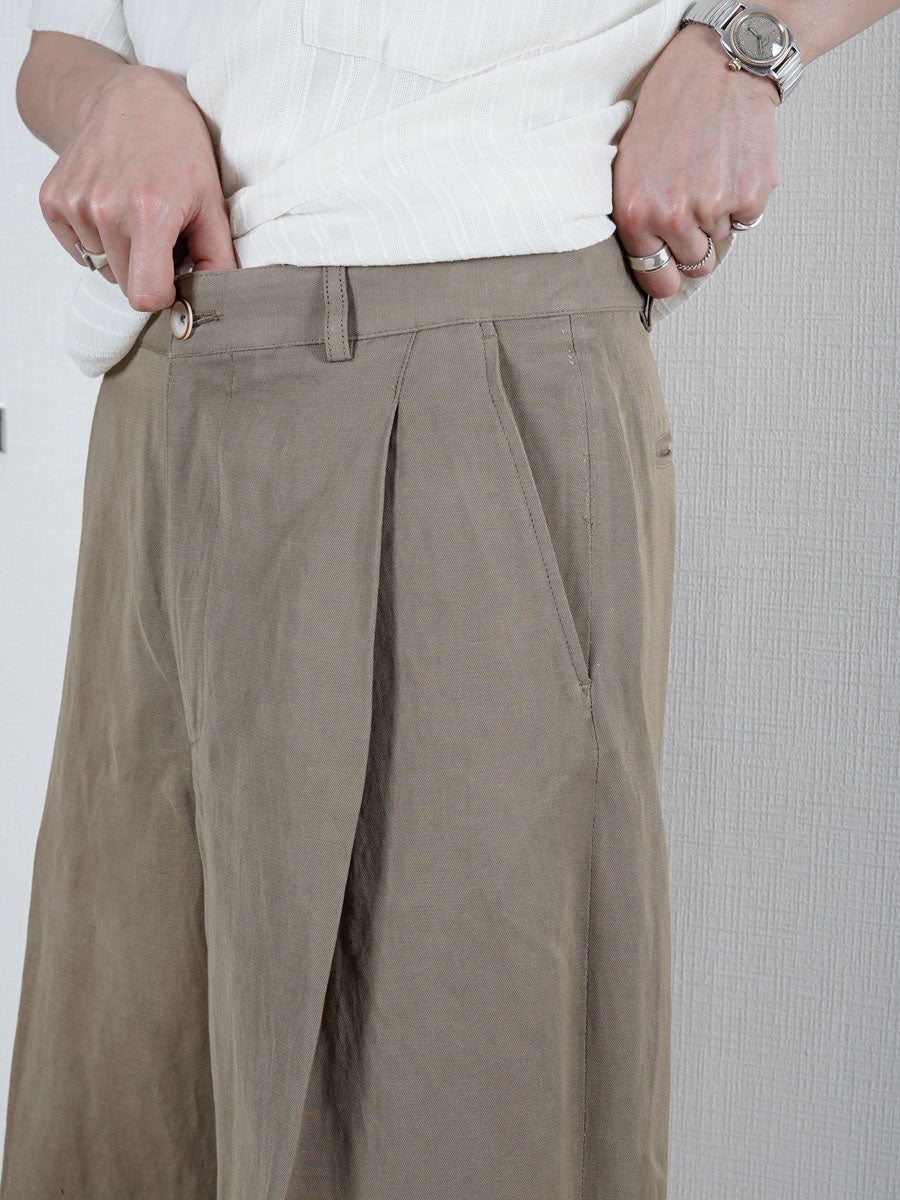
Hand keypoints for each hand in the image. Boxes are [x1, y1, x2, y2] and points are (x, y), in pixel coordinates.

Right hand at [37, 64, 236, 311]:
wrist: (131, 100)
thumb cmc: (179, 149)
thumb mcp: (212, 203)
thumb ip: (218, 259)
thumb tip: (216, 302)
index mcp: (148, 213)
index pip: (145, 296)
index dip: (163, 295)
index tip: (174, 277)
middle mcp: (104, 208)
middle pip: (126, 284)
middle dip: (147, 269)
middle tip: (160, 232)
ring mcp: (74, 203)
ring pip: (103, 267)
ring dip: (123, 253)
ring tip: (136, 213)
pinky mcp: (53, 200)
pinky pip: (80, 250)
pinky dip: (98, 239)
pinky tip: (112, 206)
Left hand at [612, 23, 779, 299]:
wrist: (716, 66)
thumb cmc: (670, 109)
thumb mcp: (629, 165)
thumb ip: (638, 217)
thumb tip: (653, 262)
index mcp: (634, 213)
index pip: (656, 278)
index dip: (667, 275)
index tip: (672, 269)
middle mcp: (672, 216)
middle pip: (695, 264)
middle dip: (697, 242)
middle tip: (696, 205)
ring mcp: (713, 207)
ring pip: (721, 239)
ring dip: (720, 215)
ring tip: (712, 172)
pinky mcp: (751, 195)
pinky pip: (748, 219)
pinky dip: (745, 198)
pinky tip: (732, 165)